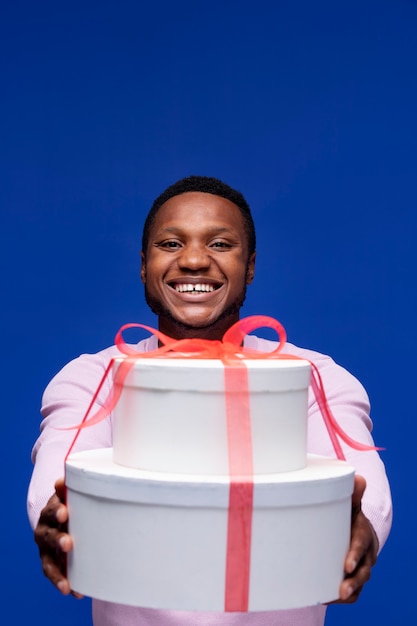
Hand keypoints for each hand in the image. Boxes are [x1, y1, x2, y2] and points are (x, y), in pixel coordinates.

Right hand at [34, 477, 82, 597]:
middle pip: (49, 534)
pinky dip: (62, 582)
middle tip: (68, 544)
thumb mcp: (71, 494)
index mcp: (51, 509)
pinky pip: (54, 573)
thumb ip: (71, 489)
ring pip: (48, 559)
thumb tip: (63, 479)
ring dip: (58, 571)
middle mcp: (45, 528)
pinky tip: (73, 592)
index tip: (64, 513)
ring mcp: (46, 547)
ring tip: (67, 583)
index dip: (57, 510)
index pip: (52, 508)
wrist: (62, 514)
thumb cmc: (72, 503)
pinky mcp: (50, 560)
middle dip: (58, 540)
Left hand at [336, 474, 378, 602]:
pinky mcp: (355, 579)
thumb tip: (358, 478)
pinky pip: (353, 593)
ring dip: (349, 592)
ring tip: (334, 598)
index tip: (347, 566)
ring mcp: (361, 568)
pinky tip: (327, 598)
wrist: (356, 532)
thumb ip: (352, 493)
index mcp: (363, 534)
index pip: (361, 545)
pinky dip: (342, 597)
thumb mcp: (350, 504)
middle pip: (363, 571)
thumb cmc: (349, 517)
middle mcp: (366, 554)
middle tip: (342, 590)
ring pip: (359, 584)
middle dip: (354, 582)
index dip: (355, 555)